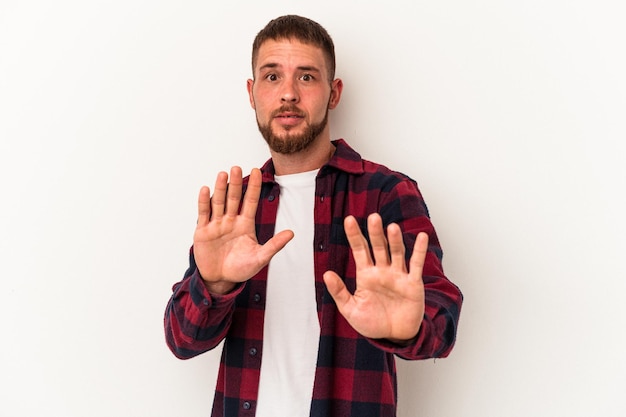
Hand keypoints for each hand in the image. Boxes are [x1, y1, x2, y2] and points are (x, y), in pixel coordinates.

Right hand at [194, 166, 293, 293]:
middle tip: (237, 167)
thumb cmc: (241, 269)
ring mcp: (216, 225)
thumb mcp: (260, 258)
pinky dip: (204, 202)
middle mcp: (231, 221)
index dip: (253, 187)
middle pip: (233, 198)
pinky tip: (206, 190)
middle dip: (235, 184)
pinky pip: (203, 214)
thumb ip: (274, 245)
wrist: (220, 280)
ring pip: (219, 203)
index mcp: (245, 224)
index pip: (250, 201)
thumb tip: (292, 233)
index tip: (257, 171)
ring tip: (223, 174)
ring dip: (220, 189)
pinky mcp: (203, 232)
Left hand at [323, 213, 426, 341]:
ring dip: (395, 240)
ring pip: (396, 253)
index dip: (354, 235)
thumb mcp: (350, 310)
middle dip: (375, 233)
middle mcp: (382, 271)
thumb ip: (339, 292)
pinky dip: (419, 251)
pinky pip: (416, 265)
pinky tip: (421, 237)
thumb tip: (326, 274)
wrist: (394, 337)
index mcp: (366, 274)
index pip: (359, 250)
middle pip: (378, 247)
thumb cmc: (372, 323)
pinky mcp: (413, 283)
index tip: (349, 220)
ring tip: (391, 227)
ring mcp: (398, 275)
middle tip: (373, 217)